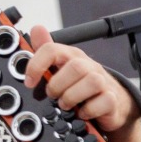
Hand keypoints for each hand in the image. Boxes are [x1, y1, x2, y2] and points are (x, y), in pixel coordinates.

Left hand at [24, 25, 140, 141]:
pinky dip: (88, 110)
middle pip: (75, 67)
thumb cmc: (81, 83)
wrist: (110, 100)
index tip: (29, 82)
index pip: (52, 50)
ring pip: (92, 82)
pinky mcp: (111, 99)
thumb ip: (46, 51)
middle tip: (52, 95)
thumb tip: (36, 29)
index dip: (36, 66)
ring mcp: (102, 82)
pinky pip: (104, 101)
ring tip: (65, 105)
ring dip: (72, 97)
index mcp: (72, 56)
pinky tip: (81, 112)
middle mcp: (88, 66)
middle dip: (57, 85)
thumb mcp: (61, 67)